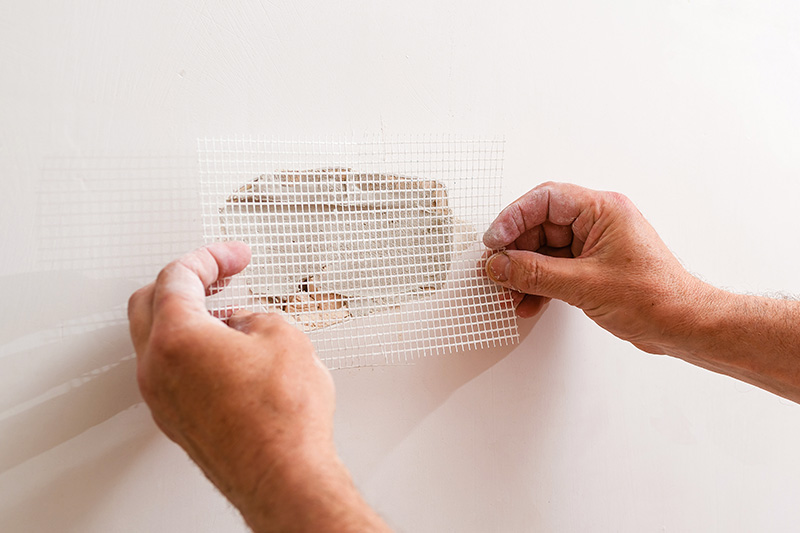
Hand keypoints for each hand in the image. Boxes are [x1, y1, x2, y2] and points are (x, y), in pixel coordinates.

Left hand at [128, 242, 388, 531]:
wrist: (284, 476)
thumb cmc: (282, 419)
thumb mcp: (284, 337)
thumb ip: (255, 315)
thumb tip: (245, 323)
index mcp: (177, 338)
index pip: (178, 277)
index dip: (211, 257)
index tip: (233, 256)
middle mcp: (157, 368)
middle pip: (150, 303)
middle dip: (186, 281)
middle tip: (220, 273)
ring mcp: (162, 398)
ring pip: (157, 339)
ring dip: (187, 316)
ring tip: (229, 313)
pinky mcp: (177, 420)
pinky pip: (170, 370)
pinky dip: (190, 348)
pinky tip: (225, 350)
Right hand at [483, 182, 712, 354]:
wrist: (683, 326)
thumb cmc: (655, 298)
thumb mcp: (584, 285)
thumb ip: (535, 273)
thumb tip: (501, 265)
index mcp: (602, 210)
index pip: (545, 200)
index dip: (513, 218)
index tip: (494, 241)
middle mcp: (598, 222)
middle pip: (541, 226)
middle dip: (516, 251)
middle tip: (496, 271)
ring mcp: (596, 245)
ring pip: (545, 250)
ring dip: (525, 272)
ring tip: (509, 293)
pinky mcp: (594, 268)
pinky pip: (556, 268)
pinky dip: (540, 284)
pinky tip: (529, 302)